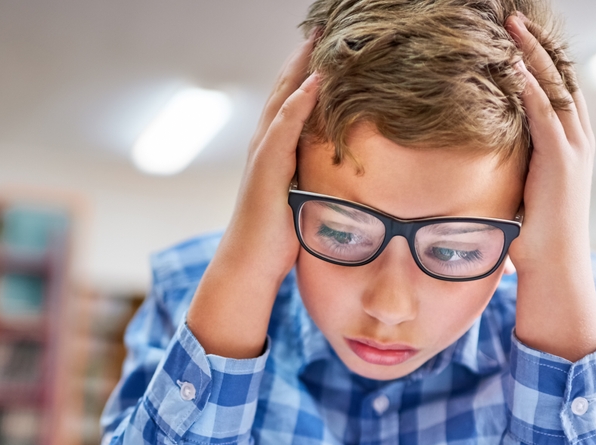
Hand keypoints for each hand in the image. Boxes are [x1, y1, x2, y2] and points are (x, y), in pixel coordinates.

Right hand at [187, 39, 319, 358]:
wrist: (249, 265)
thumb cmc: (277, 242)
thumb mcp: (302, 201)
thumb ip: (315, 180)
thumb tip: (345, 178)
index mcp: (275, 153)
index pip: (292, 104)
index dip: (307, 75)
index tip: (328, 51)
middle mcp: (264, 147)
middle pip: (285, 92)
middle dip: (302, 59)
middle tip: (321, 28)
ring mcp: (262, 155)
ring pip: (282, 101)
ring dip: (299, 69)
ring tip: (317, 40)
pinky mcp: (265, 169)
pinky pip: (283, 127)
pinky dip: (298, 103)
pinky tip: (314, 82)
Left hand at [506, 14, 595, 361]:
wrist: (554, 265)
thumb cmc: (532, 235)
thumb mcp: (519, 190)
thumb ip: (507, 168)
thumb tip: (473, 160)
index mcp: (569, 143)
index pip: (555, 88)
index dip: (538, 59)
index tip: (515, 36)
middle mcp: (577, 138)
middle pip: (559, 76)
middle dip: (536, 44)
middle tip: (513, 16)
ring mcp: (574, 147)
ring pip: (554, 87)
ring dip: (532, 54)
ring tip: (512, 26)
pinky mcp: (562, 160)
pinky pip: (545, 113)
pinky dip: (530, 87)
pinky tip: (514, 65)